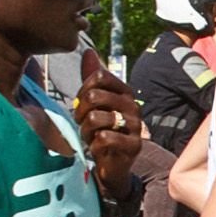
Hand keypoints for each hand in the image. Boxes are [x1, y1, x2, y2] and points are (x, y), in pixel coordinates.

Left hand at [75, 50, 144, 187]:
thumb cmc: (103, 130)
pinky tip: (99, 149)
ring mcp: (135, 126)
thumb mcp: (96, 104)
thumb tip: (88, 51)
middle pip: (94, 95)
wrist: (114, 164)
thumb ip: (91, 79)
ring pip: (95, 118)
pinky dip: (94, 145)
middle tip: (82, 123)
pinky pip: (103, 138)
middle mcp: (133, 106)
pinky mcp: (134, 146)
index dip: (83, 88)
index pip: (100, 75)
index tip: (81, 104)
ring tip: (91, 137)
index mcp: (125, 92)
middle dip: (80, 111)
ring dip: (86, 131)